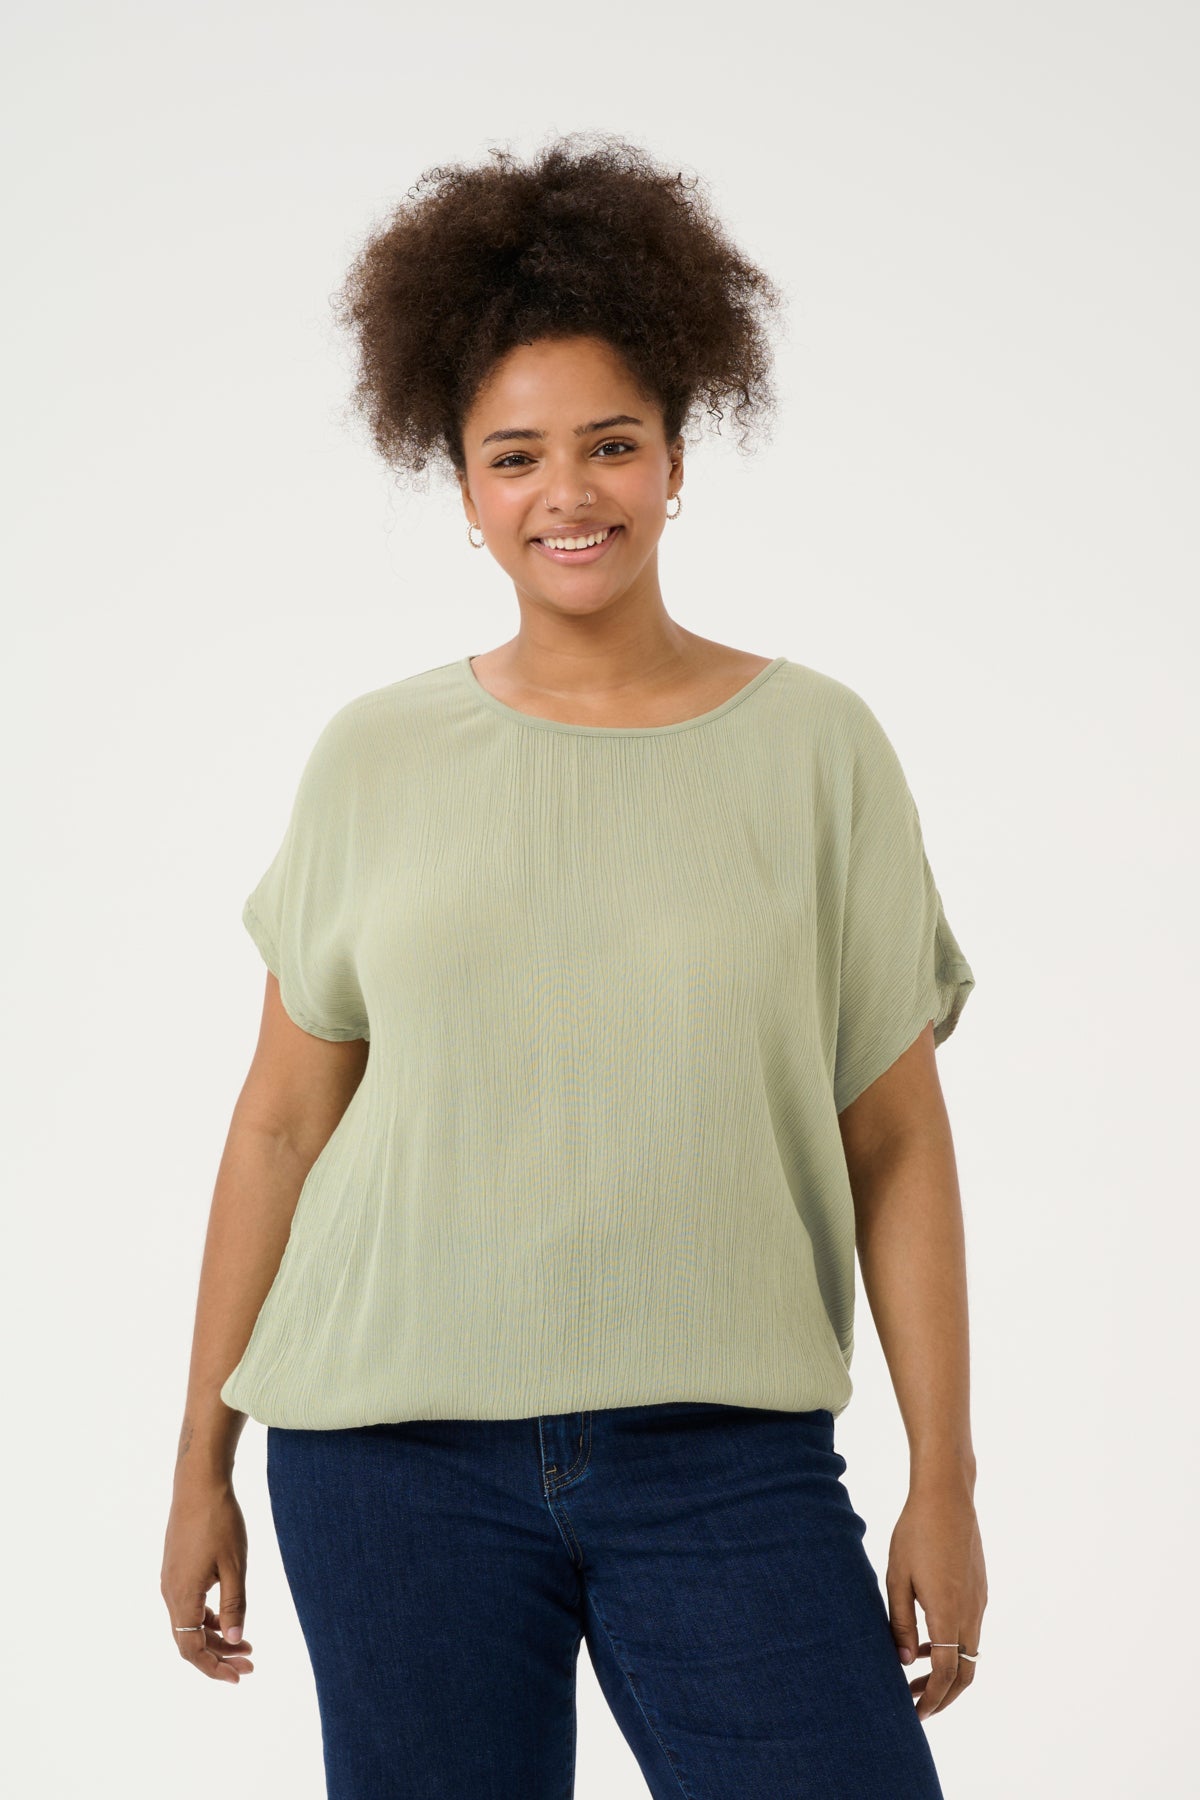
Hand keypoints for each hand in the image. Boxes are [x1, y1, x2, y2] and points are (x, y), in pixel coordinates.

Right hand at [161, 1480, 255, 1683]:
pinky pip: (188, 1605)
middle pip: (189, 1640)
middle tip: (250, 1663)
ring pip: (189, 1623)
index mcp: (182, 1596)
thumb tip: (237, 1640)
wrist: (198, 1484)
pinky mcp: (175, 1568)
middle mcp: (170, 1592)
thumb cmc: (220, 1521)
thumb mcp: (235, 1566)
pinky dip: (208, 1618)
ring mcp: (170, 1580)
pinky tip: (229, 1616)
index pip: (192, 1649)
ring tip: (246, 1643)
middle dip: (219, 1656)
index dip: (214, 1667)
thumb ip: (235, 1605)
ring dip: (215, 1637)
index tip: (239, 1676)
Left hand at [886, 1473, 986, 1719]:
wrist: (947, 1496)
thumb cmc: (915, 1532)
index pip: (948, 1673)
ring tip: (915, 1676)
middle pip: (965, 1673)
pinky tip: (929, 1641)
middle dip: (943, 1696)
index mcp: (949, 1612)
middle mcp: (971, 1612)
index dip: (932, 1699)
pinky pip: (970, 1631)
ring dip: (947, 1671)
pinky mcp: (979, 1589)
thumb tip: (905, 1662)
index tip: (914, 1714)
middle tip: (916, 1705)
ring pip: (969, 1653)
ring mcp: (979, 1601)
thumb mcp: (897, 1577)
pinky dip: (953, 1647)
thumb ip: (902, 1622)